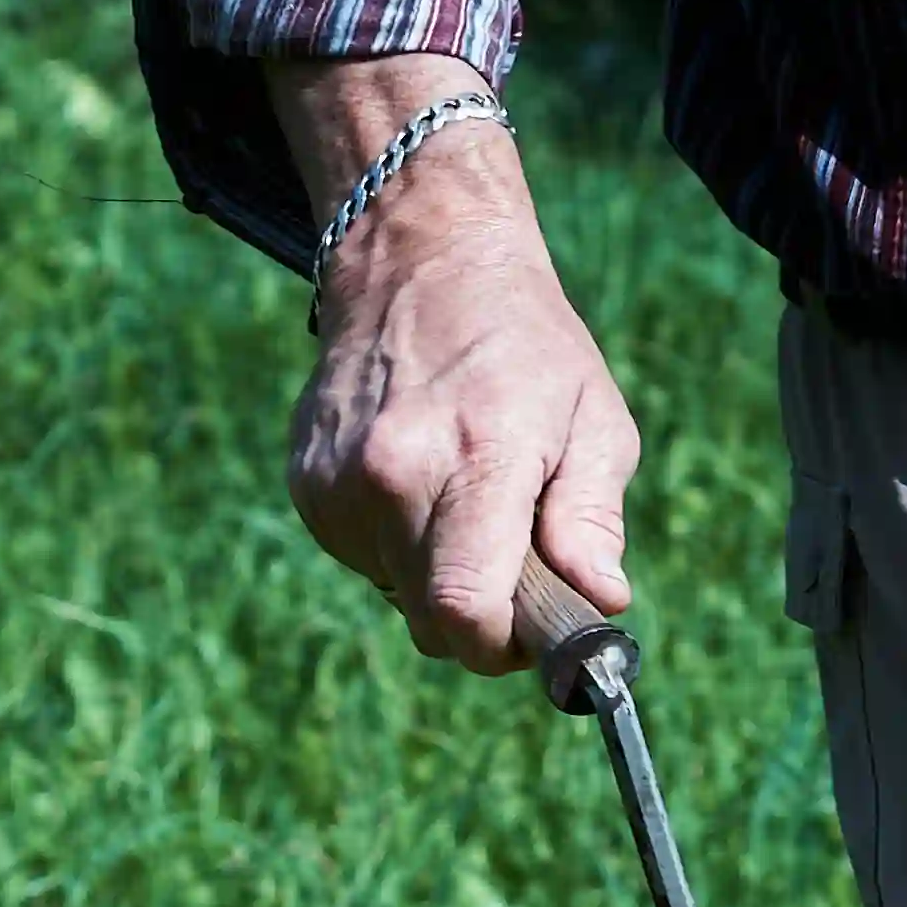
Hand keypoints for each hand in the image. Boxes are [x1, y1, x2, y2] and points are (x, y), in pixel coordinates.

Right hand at [270, 54, 639, 668]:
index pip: (463, 612)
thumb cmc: (526, 348)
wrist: (420, 262)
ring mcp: (338, 482)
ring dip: (437, 575)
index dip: (501, 645)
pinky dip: (397, 544)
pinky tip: (418, 482)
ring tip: (461, 496)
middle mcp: (392, 473)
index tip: (530, 625)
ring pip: (397, 595)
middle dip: (480, 615)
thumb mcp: (595, 419)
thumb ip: (594, 520)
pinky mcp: (307, 486)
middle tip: (512, 555)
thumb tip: (599, 601)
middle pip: (432, 621)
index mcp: (474, 456)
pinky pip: (363, 560)